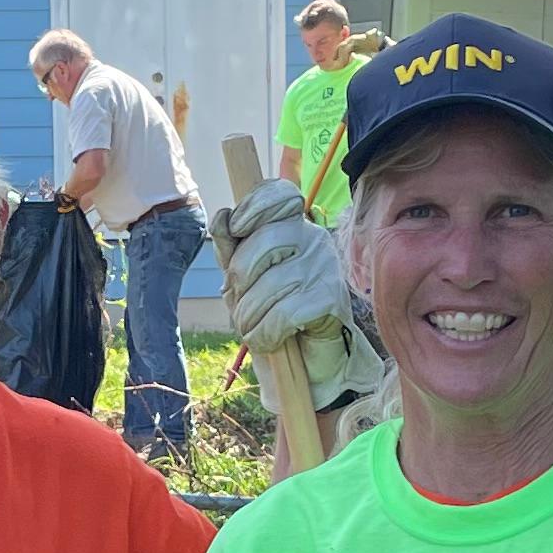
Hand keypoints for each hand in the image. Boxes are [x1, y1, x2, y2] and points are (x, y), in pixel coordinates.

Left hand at [211, 181, 387, 418]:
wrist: (311, 360)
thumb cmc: (274, 312)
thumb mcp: (244, 279)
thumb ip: (231, 248)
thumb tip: (221, 217)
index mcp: (293, 225)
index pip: (279, 193)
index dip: (252, 207)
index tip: (235, 229)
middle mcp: (314, 239)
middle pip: (264, 241)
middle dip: (240, 280)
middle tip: (241, 303)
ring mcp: (326, 267)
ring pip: (269, 284)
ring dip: (249, 316)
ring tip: (252, 328)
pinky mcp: (332, 299)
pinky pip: (284, 314)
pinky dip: (266, 333)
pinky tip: (269, 340)